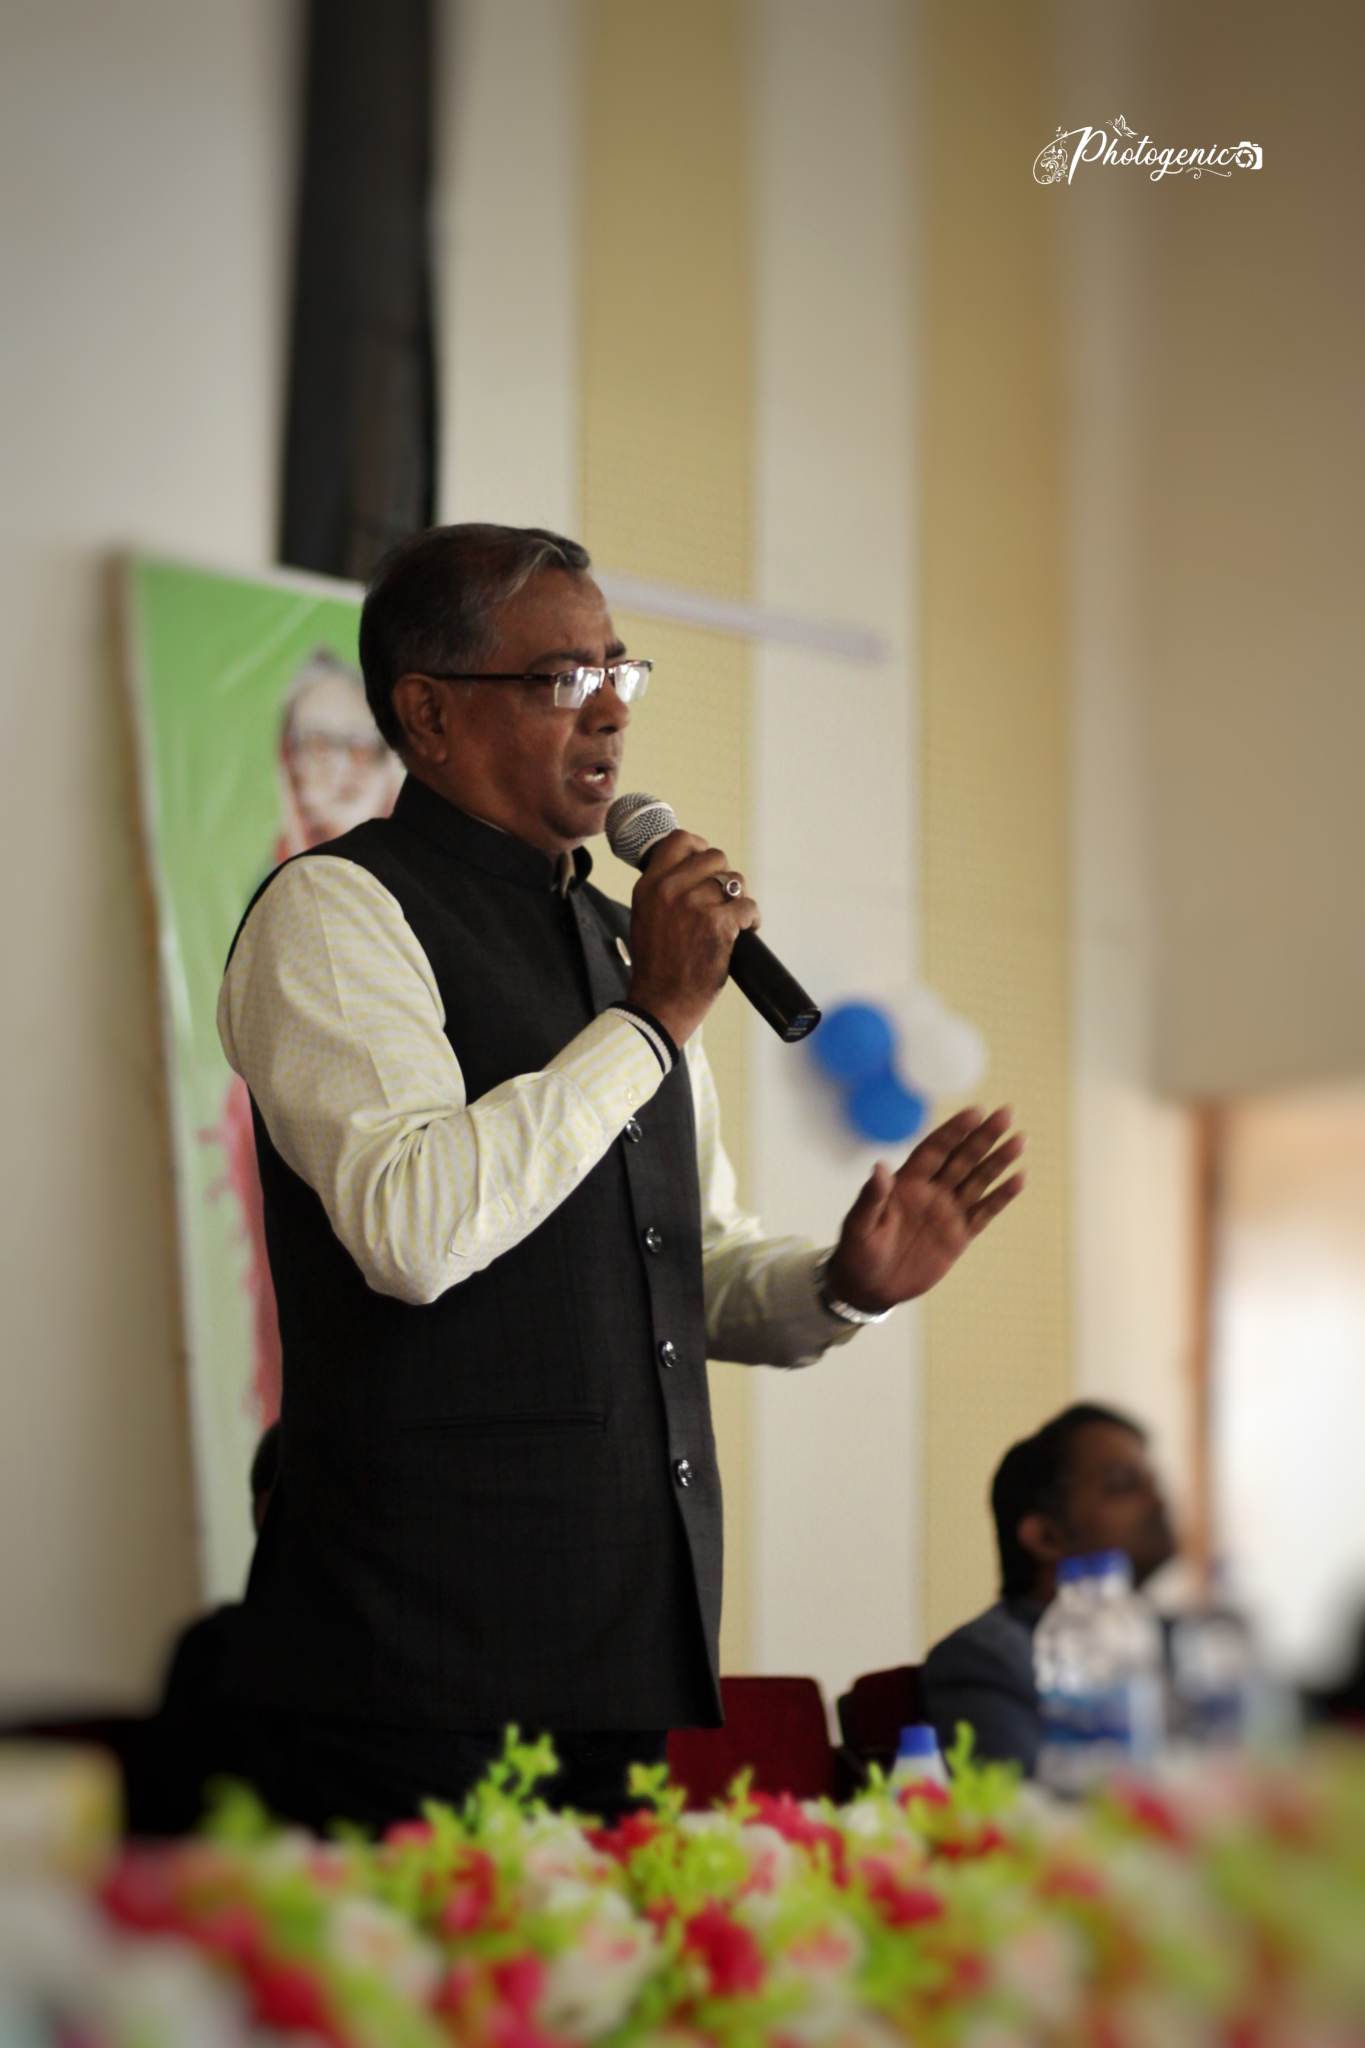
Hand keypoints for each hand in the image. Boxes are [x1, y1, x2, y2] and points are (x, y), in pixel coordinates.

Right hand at [626, 830, 759, 1045]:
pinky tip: (746, 931)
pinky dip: (752, 919)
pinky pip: (748, 906)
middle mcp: (670, 890)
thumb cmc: (656, 965)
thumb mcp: (645, 916)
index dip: (700, 847)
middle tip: (724, 899)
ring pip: (735, 881)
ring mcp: (695, 906)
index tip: (707, 865)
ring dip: (740, 899)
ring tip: (735, 919)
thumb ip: (663, 891)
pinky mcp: (718, 925)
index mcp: (649, 885)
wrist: (661, 1002)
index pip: (680, 840)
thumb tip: (693, 871)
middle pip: (715, 857)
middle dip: (725, 876)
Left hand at [825, 1106, 1024, 1312]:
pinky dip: (1002, 1196)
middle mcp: (931, 1191)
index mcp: (906, 1182)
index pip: (934, 1149)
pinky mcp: (959, 1236)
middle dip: (984, 1136)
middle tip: (1006, 1113)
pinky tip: (1019, 1178)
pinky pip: (985, 1212)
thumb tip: (879, 1166)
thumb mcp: (859, 1225)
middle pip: (962, 1157)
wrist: (871, 1287)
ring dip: (999, 1160)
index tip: (975, 1112)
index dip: (953, 1131)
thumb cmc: (857, 1252)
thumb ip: (872, 1197)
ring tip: (1021, 1139)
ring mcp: (948, 1212)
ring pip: (979, 1180)